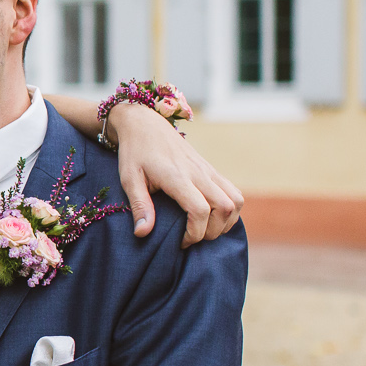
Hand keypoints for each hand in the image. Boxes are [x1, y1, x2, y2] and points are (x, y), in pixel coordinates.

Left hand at [107, 104, 243, 246]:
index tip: (180, 241)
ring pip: (236, 200)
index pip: (200, 210)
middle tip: (193, 237)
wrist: (145, 124)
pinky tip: (213, 217)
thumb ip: (139, 206)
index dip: (195, 233)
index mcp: (177, 176)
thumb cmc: (135, 152)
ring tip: (206, 229)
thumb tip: (142, 233)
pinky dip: (230, 209)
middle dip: (213, 231)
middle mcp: (198, 173)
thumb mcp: (129, 179)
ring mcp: (208, 170)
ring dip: (226, 221)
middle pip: (225, 207)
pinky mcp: (211, 169)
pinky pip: (233, 191)